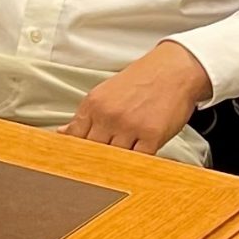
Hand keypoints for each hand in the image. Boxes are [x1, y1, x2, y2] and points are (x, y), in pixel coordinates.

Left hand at [62, 41, 211, 154]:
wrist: (174, 69)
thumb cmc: (142, 81)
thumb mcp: (105, 93)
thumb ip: (86, 115)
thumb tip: (64, 132)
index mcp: (94, 104)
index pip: (74, 138)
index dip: (74, 152)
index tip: (75, 161)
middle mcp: (109, 115)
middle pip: (92, 151)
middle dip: (94, 160)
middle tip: (97, 169)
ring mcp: (130, 126)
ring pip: (114, 158)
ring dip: (115, 164)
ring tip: (118, 166)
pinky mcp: (152, 136)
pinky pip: (138, 160)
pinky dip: (135, 165)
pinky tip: (135, 163)